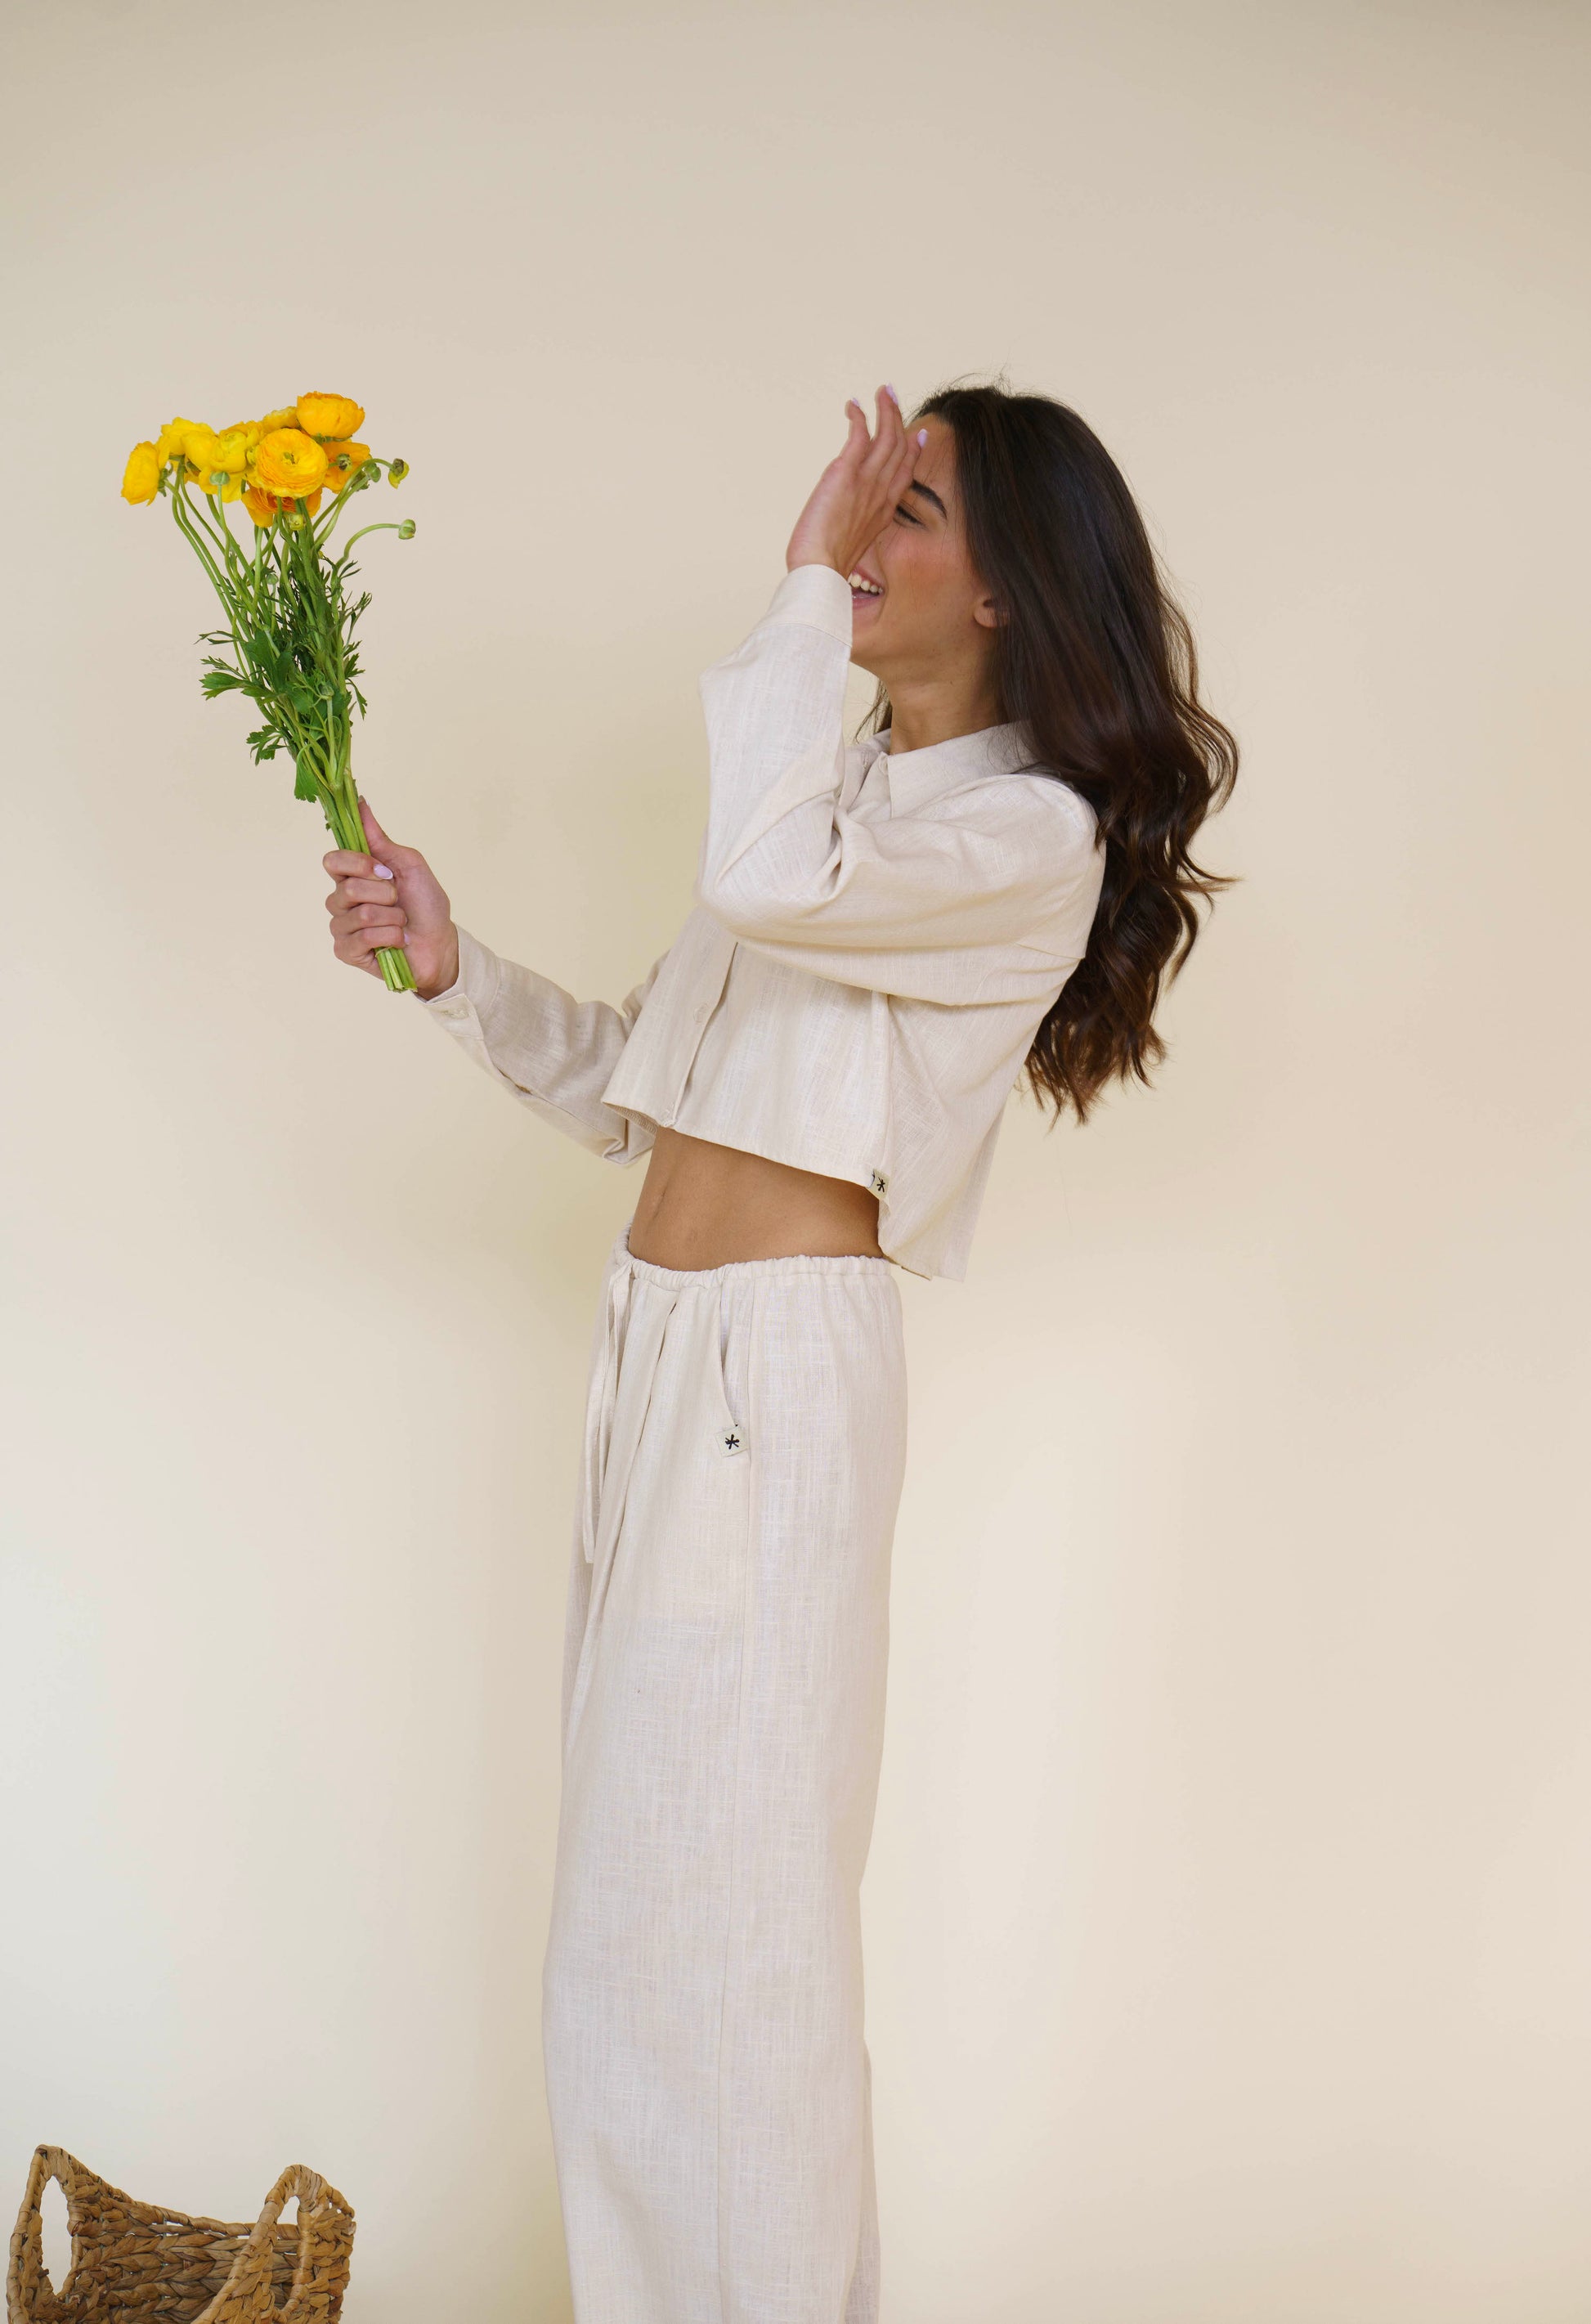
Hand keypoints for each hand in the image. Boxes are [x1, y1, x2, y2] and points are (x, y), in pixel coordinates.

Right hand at [322, 796, 459, 997]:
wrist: (440, 943)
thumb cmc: (425, 905)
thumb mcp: (410, 865)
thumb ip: (381, 839)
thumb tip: (361, 803)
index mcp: (353, 876)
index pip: (332, 861)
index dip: (358, 864)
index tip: (385, 870)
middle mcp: (341, 900)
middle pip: (348, 888)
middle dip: (385, 894)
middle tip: (399, 901)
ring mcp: (342, 927)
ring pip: (360, 915)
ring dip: (392, 918)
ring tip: (401, 923)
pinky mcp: (347, 951)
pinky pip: (361, 939)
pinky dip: (389, 937)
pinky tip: (396, 941)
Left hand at [784, 385, 926, 579]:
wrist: (821, 571)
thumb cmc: (826, 566)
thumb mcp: (849, 545)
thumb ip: (854, 528)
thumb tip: (844, 528)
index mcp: (884, 510)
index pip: (905, 473)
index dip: (912, 451)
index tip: (915, 434)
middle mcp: (881, 493)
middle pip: (899, 447)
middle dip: (898, 418)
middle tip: (892, 396)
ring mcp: (866, 481)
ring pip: (886, 436)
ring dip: (885, 409)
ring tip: (882, 391)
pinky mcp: (846, 473)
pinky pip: (860, 435)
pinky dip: (859, 416)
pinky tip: (852, 405)